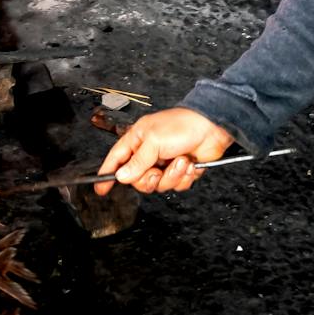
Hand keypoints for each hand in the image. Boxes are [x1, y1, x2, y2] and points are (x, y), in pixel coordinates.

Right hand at [95, 107, 235, 195]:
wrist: (212, 128)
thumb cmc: (181, 125)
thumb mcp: (154, 141)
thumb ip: (137, 161)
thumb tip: (121, 176)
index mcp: (137, 140)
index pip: (116, 159)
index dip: (107, 173)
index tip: (101, 189)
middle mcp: (149, 154)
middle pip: (138, 180)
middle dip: (149, 179)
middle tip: (157, 171)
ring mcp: (165, 163)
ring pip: (159, 185)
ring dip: (172, 176)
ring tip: (181, 162)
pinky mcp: (180, 171)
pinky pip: (176, 185)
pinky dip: (184, 177)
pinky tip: (190, 164)